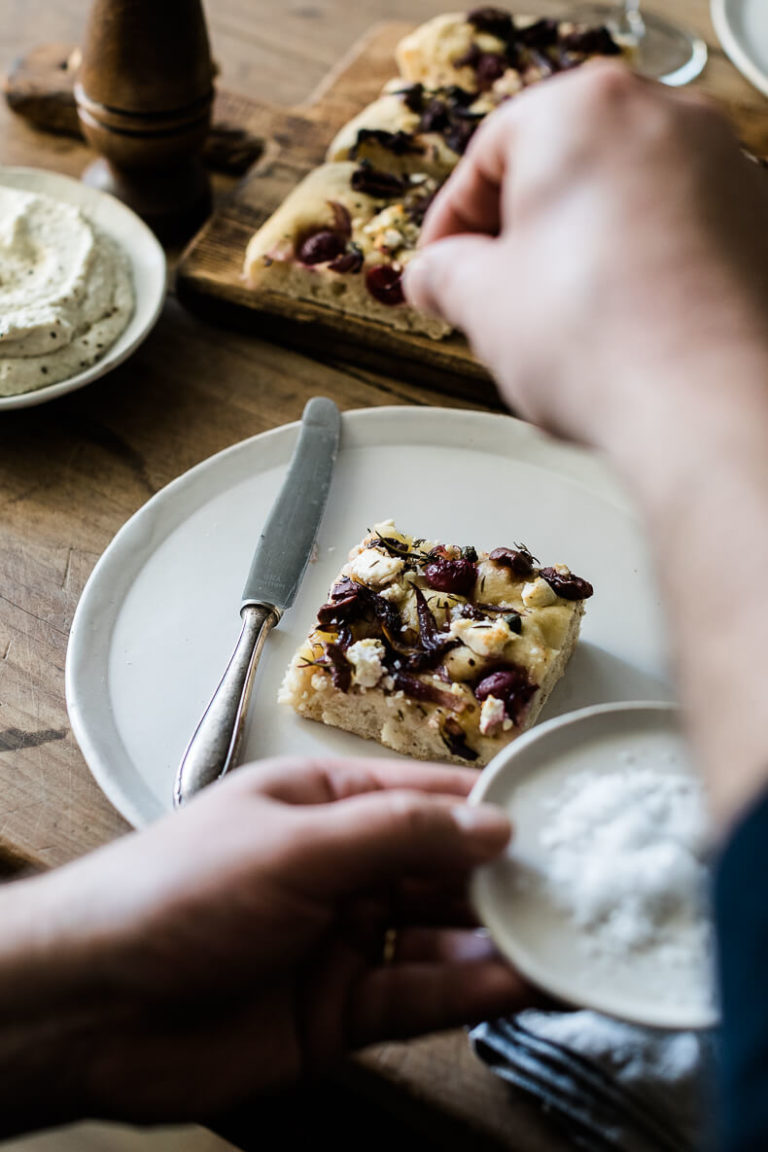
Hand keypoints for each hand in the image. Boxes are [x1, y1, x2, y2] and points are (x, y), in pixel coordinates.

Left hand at [0, 759, 527, 1129]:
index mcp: (318, 806)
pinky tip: (517, 984)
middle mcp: (336, 870)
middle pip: (439, 869)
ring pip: (438, 938)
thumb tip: (490, 823)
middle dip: (503, 878)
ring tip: (565, 938)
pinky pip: (417, 998)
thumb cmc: (172, 895)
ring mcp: (339, 943)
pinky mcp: (337, 1014)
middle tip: (578, 886)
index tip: (553, 816)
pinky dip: (468, 993)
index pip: (421, 797)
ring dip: (497, 940)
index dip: (486, 806)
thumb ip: (396, 834)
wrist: (92, 1007)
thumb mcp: (293, 844)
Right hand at [405, 61, 767, 451]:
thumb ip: (445, 274)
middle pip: (564, 170)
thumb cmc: (605, 342)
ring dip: (580, 255)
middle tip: (492, 296)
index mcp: (584, 110)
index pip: (489, 154)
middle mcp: (666, 119)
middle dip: (520, 237)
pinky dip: (640, 270)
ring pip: (623, 201)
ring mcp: (724, 167)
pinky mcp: (759, 222)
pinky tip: (618, 329)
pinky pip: (676, 234)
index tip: (441, 266)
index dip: (452, 223)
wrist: (710, 405)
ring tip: (558, 324)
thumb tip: (436, 274)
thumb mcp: (483, 304)